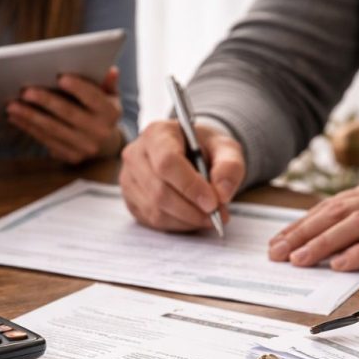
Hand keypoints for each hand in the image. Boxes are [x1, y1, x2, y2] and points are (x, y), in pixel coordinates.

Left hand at [7, 67, 124, 162]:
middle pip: (69, 114)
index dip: (78, 88)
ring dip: (30, 117)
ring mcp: (85, 147)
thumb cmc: (102, 110)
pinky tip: (15, 118)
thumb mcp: (110, 94)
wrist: (105, 143)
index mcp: (111, 113)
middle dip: (46, 102)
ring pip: (53, 130)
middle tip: (25, 91)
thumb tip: (110, 70)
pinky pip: (47, 141)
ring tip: (12, 105)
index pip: (94, 98)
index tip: (60, 77)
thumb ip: (108, 82)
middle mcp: (100, 132)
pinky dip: (29, 129)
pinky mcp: (71, 157)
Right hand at [119, 120, 244, 230]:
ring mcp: (129, 179)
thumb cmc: (204, 148)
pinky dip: (178, 224)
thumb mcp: (225, 148)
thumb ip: (230, 166)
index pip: (167, 162)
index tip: (213, 202)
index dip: (190, 186)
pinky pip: (153, 220)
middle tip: (218, 215)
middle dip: (192, 209)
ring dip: (187, 220)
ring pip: (156, 209)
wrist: (187, 153)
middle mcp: (136, 155)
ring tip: (209, 217)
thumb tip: (222, 194)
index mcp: (157, 134)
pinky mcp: (130, 200)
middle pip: (160, 191)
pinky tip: (192, 217)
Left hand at [268, 173, 358, 270]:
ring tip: (298, 259)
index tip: (279, 241)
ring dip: (322, 242)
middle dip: (302, 233)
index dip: (303, 223)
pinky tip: (341, 264)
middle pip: (336, 212)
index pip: (334, 205)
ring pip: (355, 223)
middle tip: (275, 253)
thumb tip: (343, 241)